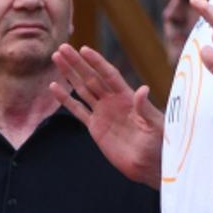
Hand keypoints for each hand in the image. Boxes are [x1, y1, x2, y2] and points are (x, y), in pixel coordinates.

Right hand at [50, 44, 163, 186]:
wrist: (148, 165)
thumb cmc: (158, 143)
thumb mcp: (155, 124)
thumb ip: (145, 108)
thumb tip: (143, 89)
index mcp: (127, 97)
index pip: (108, 75)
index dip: (96, 62)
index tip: (84, 49)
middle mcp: (112, 101)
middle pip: (91, 77)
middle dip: (77, 63)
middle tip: (62, 48)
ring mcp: (102, 113)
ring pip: (82, 89)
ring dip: (69, 74)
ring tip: (56, 59)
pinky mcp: (95, 127)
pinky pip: (78, 110)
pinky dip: (66, 99)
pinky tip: (54, 87)